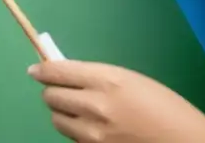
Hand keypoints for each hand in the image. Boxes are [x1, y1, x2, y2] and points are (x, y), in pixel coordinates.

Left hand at [30, 60, 204, 141]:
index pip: (57, 72)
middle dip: (53, 91)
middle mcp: (94, 106)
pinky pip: (72, 140)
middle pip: (51, 96)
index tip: (36, 69)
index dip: (42, 69)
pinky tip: (93, 130)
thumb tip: (68, 74)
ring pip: (57, 120)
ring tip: (81, 111)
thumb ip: (99, 77)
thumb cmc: (168, 109)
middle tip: (62, 90)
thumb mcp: (133, 81)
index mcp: (107, 80)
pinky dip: (76, 133)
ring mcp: (92, 135)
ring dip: (63, 113)